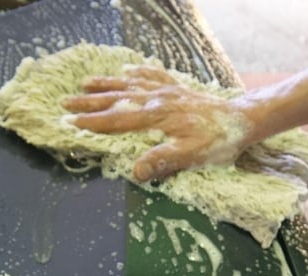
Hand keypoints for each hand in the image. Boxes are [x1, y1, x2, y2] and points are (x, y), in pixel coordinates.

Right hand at [62, 65, 257, 180]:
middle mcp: (158, 100)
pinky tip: (127, 71)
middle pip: (117, 99)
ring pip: (131, 85)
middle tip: (65, 102)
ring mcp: (167, 92)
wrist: (242, 120)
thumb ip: (162, 161)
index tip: (71, 123)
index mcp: (157, 117)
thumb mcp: (191, 156)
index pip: (118, 120)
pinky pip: (152, 77)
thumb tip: (136, 172)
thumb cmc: (217, 142)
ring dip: (107, 84)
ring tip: (85, 83)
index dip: (93, 123)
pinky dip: (137, 73)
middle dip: (90, 102)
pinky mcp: (178, 89)